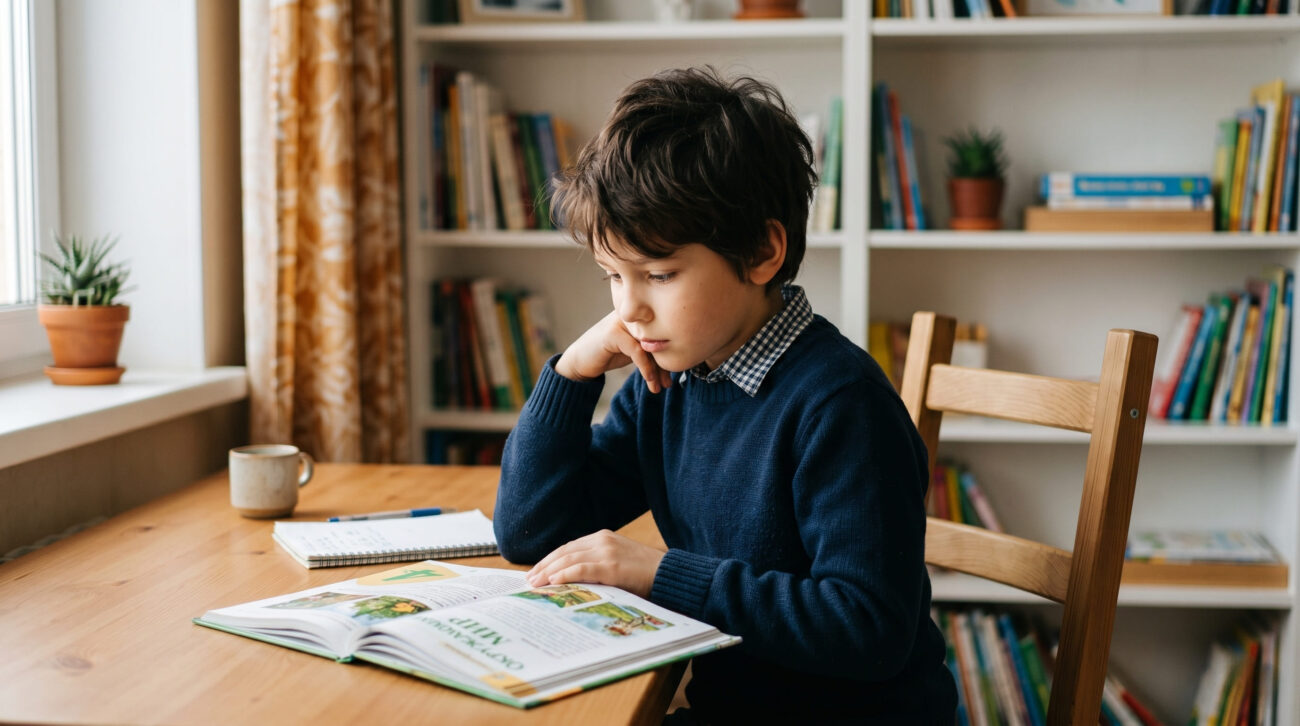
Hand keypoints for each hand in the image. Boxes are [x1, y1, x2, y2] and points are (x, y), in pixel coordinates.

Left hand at [526, 529, 665, 598]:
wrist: (670, 575)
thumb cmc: (644, 574)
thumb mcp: (617, 563)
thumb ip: (596, 566)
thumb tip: (569, 580)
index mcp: (602, 537)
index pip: (568, 548)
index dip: (549, 560)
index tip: (536, 572)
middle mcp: (602, 540)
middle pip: (564, 552)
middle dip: (544, 566)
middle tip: (529, 580)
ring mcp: (607, 552)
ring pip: (569, 559)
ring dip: (548, 572)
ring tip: (535, 584)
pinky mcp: (612, 566)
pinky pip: (581, 569)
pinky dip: (565, 574)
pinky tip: (553, 581)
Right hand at [555, 311, 673, 392]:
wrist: (580, 362)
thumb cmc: (607, 355)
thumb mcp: (632, 351)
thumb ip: (649, 349)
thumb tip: (675, 360)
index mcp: (638, 317)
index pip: (660, 336)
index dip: (667, 357)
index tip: (671, 378)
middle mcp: (631, 316)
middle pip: (656, 340)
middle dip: (664, 365)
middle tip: (668, 385)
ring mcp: (621, 322)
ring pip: (648, 346)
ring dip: (656, 370)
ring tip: (659, 387)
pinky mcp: (614, 333)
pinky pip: (637, 351)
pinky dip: (646, 367)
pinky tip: (649, 380)